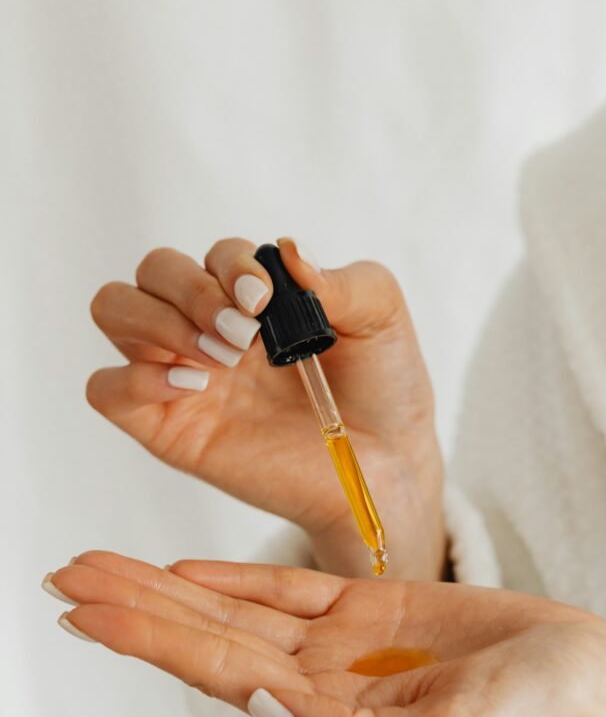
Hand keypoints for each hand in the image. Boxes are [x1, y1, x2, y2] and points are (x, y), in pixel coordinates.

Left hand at [47, 553, 605, 716]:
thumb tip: (269, 708)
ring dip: (167, 583)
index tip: (83, 606)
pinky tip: (188, 567)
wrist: (582, 680)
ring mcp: (339, 643)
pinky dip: (234, 574)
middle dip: (132, 602)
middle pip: (205, 633)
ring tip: (104, 563)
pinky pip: (287, 587)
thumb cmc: (531, 715)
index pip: (214, 668)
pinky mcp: (368, 608)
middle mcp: (318, 680)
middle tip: (64, 572)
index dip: (146, 634)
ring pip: (234, 605)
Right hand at [87, 238, 444, 579]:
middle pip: (153, 271)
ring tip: (222, 357)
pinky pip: (107, 389)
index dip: (232, 266)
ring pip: (116, 309)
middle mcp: (211, 328)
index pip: (211, 256)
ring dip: (158, 320)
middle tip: (245, 333)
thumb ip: (341, 279)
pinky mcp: (169, 428)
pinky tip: (195, 386)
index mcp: (254, 299)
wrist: (386, 466)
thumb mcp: (380, 316)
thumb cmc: (382, 388)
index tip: (266, 299)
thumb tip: (289, 251)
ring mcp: (186, 375)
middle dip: (192, 288)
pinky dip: (133, 377)